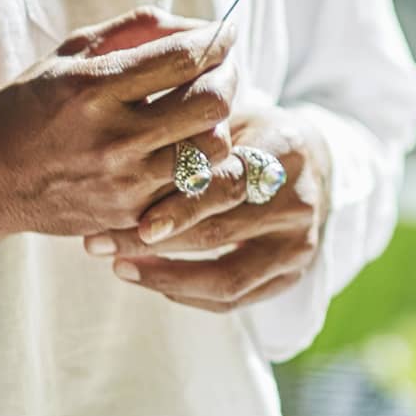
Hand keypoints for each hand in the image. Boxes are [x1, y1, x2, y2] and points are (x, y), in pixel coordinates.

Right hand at [0, 6, 238, 245]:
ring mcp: (124, 182)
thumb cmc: (29, 106)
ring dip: (220, 124)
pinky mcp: (130, 216)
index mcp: (95, 87)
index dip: (218, 39)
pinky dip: (207, 167)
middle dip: (230, 77)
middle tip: (225, 68)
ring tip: (206, 112)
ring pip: (213, 151)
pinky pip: (196, 192)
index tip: (226, 32)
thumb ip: (133, 30)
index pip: (184, 57)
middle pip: (210, 103)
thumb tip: (197, 26)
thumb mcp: (70, 53)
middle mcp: (113, 137)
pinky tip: (194, 149)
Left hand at [81, 96, 329, 313]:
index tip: (134, 220)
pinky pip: (234, 299)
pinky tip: (148, 278)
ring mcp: (299, 244)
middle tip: (100, 244)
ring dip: (165, 277)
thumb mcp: (231, 116)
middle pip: (220, 232)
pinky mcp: (292, 275)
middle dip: (153, 243)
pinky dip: (187, 294)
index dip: (180, 206)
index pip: (227, 183)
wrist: (315, 162)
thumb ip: (191, 133)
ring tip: (118, 265)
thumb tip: (121, 150)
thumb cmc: (252, 133)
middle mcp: (298, 201)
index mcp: (283, 149)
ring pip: (226, 276)